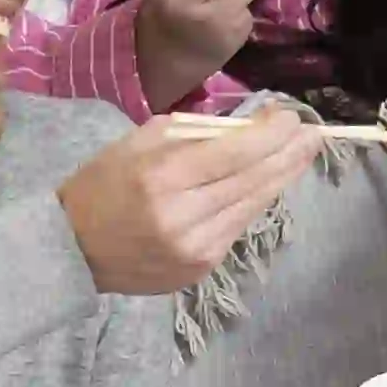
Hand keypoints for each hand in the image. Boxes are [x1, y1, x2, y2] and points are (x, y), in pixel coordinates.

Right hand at [62, 106, 315, 295]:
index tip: (292, 117)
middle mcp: (183, 216)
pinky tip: (267, 184)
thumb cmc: (103, 183)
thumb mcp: (139, 142)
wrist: (71, 249)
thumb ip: (196, 133)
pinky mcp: (199, 269)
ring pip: (253, 206)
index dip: (272, 135)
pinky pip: (237, 227)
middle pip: (253, 180)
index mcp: (163, 177)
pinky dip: (253, 202)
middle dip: (288, 154)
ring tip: (302, 154)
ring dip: (281, 178)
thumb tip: (250, 127)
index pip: (236, 153)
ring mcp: (195, 249)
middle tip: (315, 133)